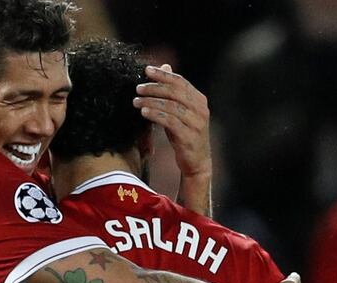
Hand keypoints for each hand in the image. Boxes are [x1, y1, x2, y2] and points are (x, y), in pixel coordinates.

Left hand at [133, 64, 211, 178]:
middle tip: (137, 88)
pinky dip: (156, 115)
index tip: (146, 70)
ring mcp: (196, 123)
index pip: (180, 81)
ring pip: (171, 106)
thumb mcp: (179, 111)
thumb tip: (165, 66)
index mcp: (199, 100)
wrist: (196, 162)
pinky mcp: (189, 137)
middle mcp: (200, 109)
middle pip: (175, 92)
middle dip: (154, 88)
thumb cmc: (184, 134)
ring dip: (151, 101)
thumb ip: (173, 91)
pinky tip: (144, 112)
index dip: (163, 74)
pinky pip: (170, 122)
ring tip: (136, 101)